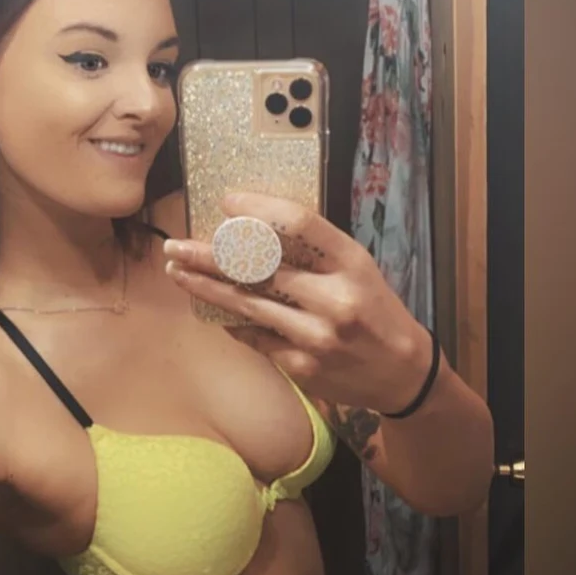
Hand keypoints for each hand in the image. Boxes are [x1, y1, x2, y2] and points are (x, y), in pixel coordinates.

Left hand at [164, 190, 430, 413]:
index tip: (226, 202)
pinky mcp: (301, 366)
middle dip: (208, 255)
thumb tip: (251, 230)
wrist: (401, 372)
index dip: (257, 209)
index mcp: (351, 262)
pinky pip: (254, 337)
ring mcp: (315, 335)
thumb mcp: (358, 268)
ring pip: (246, 304)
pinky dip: (233, 321)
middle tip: (174, 245)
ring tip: (177, 272)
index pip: (297, 224)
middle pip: (259, 266)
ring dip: (205, 287)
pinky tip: (214, 310)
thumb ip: (315, 251)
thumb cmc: (375, 310)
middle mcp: (333, 297)